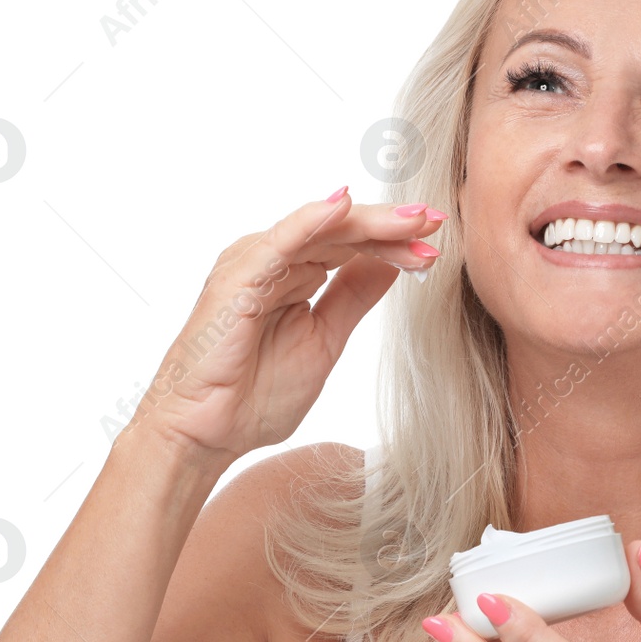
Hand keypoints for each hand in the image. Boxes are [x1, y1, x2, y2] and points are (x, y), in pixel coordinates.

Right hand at [123, 189, 445, 461]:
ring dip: (370, 223)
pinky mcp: (238, 278)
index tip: (435, 247)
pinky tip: (346, 208)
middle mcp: (271, 260)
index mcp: (291, 274)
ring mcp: (252, 264)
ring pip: (320, 230)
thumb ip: (352, 298)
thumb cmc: (252, 395)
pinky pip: (281, 242)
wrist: (204, 434)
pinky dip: (312, 221)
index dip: (394, 244)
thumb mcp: (324, 340)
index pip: (351, 247)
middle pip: (340, 231)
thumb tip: (390, 264)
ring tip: (414, 222)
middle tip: (435, 222)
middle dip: (391, 227)